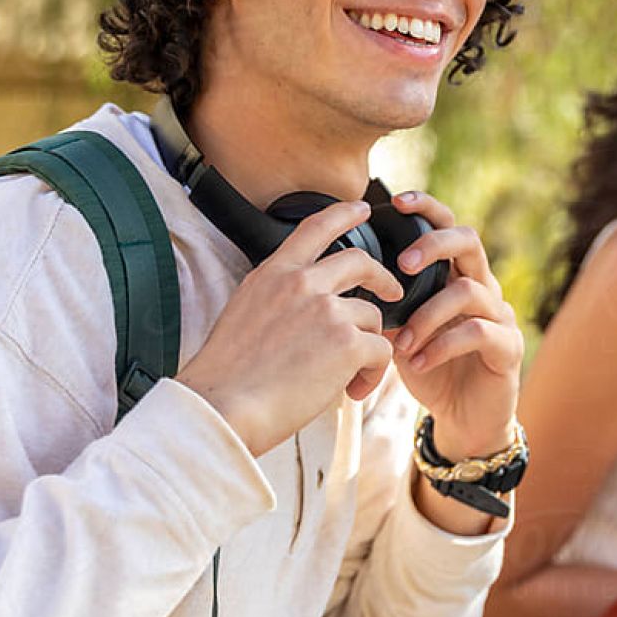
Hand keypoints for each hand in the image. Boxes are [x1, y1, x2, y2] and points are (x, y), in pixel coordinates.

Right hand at [177, 200, 404, 456]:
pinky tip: (351, 391)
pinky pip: (380, 350)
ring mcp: (326, 309)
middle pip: (360, 262)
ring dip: (368, 346)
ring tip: (349, 379)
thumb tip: (312, 307)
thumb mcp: (244, 314)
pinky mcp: (347, 342)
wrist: (223, 408)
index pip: (314, 227)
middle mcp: (301, 283)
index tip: (363, 208)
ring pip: (372, 316)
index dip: (343, 213)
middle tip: (393, 292)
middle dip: (383, 276)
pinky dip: (373, 373)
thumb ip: (279, 298)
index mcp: (273, 273)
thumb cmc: (227, 376)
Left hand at [386, 192, 522, 461]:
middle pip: (469, 241)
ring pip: (466, 291)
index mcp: (456, 275)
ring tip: (399, 343)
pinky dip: (441, 345)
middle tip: (404, 264)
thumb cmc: (430, 369)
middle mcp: (483, 287)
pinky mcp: (508, 347)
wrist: (464, 420)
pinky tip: (417, 363)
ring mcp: (499, 316)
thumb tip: (348, 279)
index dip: (427, 208)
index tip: (396, 202)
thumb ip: (388, 305)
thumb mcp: (401, 332)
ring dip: (426, 315)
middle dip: (434, 244)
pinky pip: (476, 332)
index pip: (448, 225)